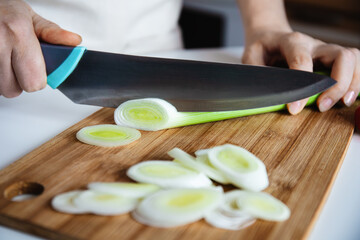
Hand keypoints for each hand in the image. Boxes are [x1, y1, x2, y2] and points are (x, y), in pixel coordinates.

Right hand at [0, 0, 81, 97]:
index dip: (39, 80)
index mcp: (18, 32)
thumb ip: (52, 33)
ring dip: (6, 80)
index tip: (38, 74)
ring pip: (1, 88)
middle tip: (20, 66)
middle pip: (14, 89)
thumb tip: (74, 41)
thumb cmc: (4, 11)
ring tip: (8, 61)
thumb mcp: (30, 18)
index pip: (35, 80)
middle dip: (20, 81)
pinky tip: (1, 63)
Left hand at [242, 29, 359, 114]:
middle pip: (341, 56)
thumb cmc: (262, 49)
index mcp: (292, 41)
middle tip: (322, 106)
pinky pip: (354, 66)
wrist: (271, 37)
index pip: (302, 61)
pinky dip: (355, 82)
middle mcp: (314, 44)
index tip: (294, 109)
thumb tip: (263, 95)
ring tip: (341, 103)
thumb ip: (257, 74)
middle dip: (336, 84)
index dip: (300, 87)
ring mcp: (326, 51)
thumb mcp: (251, 58)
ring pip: (353, 59)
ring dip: (352, 83)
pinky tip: (346, 98)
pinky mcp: (332, 60)